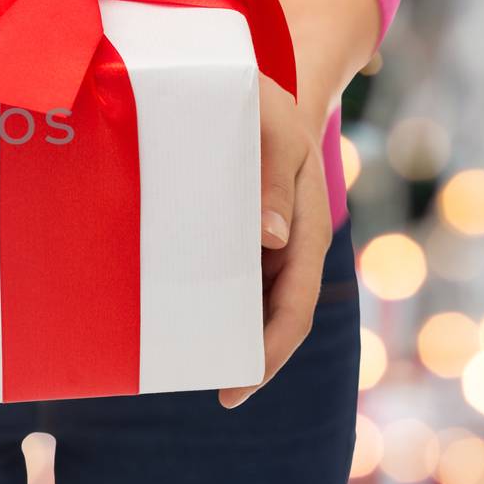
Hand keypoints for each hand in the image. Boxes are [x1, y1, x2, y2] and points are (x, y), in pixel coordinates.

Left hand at [218, 76, 332, 407]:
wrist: (260, 90)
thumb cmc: (268, 108)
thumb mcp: (274, 132)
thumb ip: (273, 180)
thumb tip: (270, 239)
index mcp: (308, 231)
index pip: (295, 306)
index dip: (272, 351)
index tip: (240, 385)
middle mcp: (289, 248)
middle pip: (273, 318)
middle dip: (247, 358)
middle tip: (213, 392)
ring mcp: (265, 245)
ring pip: (248, 303)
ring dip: (225, 334)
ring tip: (185, 366)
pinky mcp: (239, 236)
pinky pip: (226, 277)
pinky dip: (209, 301)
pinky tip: (176, 320)